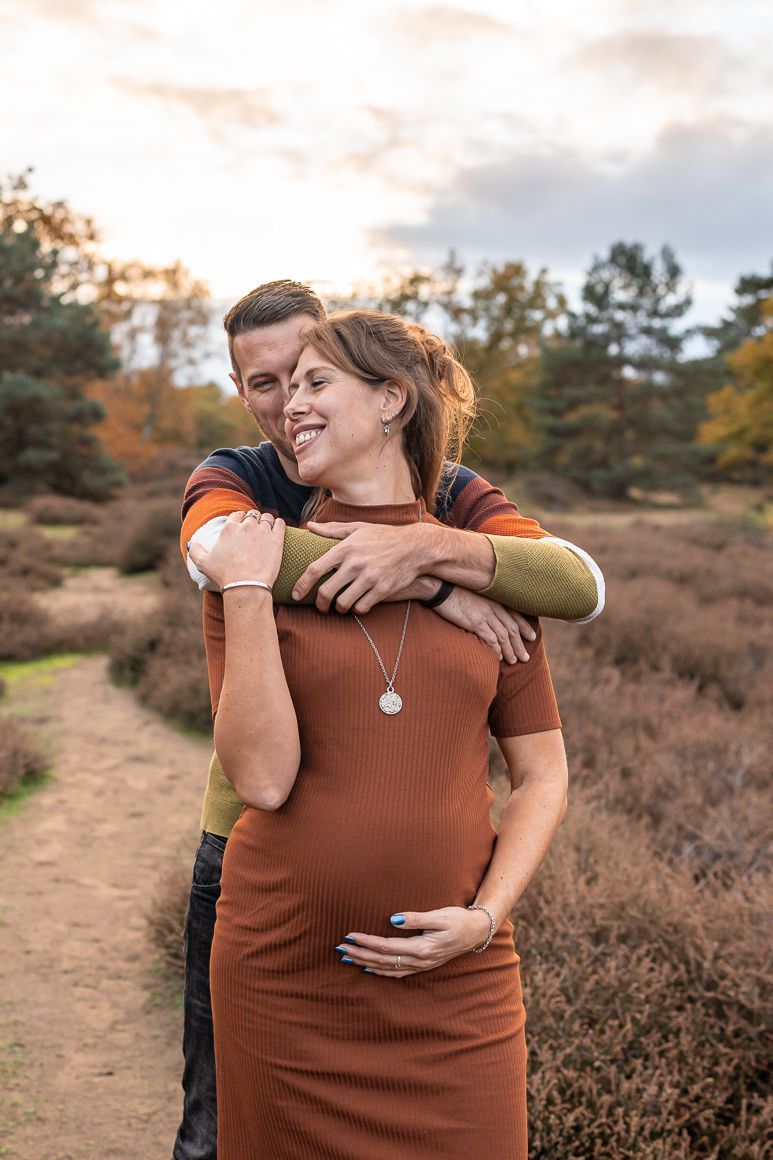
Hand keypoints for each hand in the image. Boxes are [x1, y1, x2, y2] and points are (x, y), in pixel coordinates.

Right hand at [188, 510, 285, 591]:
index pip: (237, 515)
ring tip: (266, 531)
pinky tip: (277, 530)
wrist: (246, 586)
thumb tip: (192, 543)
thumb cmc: (224, 576)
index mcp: (229, 528)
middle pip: (252, 514)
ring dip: (266, 522)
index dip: (240, 520)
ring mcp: (262, 531)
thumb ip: (196, 550)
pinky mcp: (276, 539)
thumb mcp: (203, 564)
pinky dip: (279, 524)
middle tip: (255, 532)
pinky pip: (280, 523)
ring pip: (267, 517)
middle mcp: (246, 526)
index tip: (242, 527)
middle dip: (253, 520)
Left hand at [294, 521, 437, 612]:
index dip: (302, 585)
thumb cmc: (384, 536)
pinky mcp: (382, 590)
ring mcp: (369, 578)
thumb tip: (310, 526)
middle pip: (326, 592)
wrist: (415, 547)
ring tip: (341, 605)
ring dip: (339, 608)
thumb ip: (332, 530)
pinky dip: (356, 609)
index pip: (315, 569)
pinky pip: (361, 608)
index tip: (296, 595)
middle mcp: (355, 563)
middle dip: (320, 604)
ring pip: (343, 603)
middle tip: (321, 607)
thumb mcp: (359, 528)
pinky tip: (357, 604)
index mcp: (345, 548)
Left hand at [337, 907, 491, 977]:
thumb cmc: (458, 920)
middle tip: (340, 948)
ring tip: (347, 958)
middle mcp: (419, 961)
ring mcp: (421, 966)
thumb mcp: (440, 915)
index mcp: (422, 948)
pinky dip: (381, 971)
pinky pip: (397, 972)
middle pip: (382, 960)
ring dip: (366, 963)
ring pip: (387, 968)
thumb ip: (417, 918)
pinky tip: (370, 968)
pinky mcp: (422, 965)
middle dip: (360, 954)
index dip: (367, 942)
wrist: (476, 932)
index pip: (386, 947)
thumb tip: (394, 919)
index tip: (350, 935)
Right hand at [435, 588, 535, 663]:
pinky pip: (491, 639)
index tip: (532, 637)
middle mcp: (494, 606)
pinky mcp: (476, 622)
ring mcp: (486, 614)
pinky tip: (498, 658)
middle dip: (520, 644)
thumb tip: (490, 615)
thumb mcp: (475, 594)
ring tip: (513, 661)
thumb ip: (485, 603)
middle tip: (525, 657)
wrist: (440, 588)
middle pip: (512, 628)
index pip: (516, 615)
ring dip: (510, 650)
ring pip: (504, 636)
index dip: (525, 627)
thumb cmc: (455, 591)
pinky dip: (496, 650)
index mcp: (495, 599)